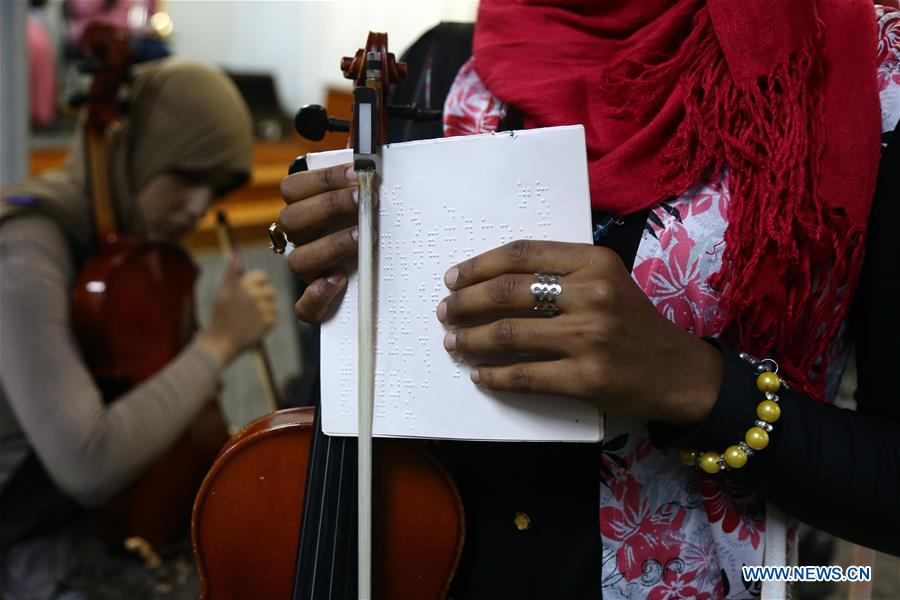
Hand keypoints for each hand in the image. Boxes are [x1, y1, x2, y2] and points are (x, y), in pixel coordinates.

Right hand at [197, 259, 277, 365]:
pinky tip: (252, 327)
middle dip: (262, 298)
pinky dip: (265, 322)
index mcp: (244, 284)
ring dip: (264, 310)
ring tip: (248, 319)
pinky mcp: (269, 322)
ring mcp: (263, 308)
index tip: (250, 293)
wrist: (221, 341)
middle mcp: (256, 294)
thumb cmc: (220, 315)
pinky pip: (273, 317)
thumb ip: (232, 273)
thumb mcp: (223, 292)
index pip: (262, 276)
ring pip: (272, 305)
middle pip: (270, 291)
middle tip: (248, 309)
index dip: (257, 284)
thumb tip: (236, 255)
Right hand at [279, 163, 358, 322]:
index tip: (357, 173)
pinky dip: (318, 296)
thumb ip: (358, 184)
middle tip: (364, 201)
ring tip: (362, 237)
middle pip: (292, 220)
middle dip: (330, 206)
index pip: (293, 188)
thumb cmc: (368, 229)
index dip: (323, 179)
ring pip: (298, 260)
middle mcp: (299, 240)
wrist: (376, 277)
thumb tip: (370, 164)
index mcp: (303, 212)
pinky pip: (304, 307)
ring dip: (331, 245)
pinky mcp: (316, 302)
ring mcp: (306, 271)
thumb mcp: (362, 205)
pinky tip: (339, 281)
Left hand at [437, 240, 722, 425]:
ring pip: (509, 334)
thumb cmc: (633, 323)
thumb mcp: (606, 281)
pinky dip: (494, 375)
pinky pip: (524, 375)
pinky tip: (480, 374)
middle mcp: (591, 294)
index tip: (454, 278)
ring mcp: (589, 337)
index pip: (522, 254)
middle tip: (446, 311)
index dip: (480, 265)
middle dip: (466, 302)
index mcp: (594, 262)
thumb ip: (560, 273)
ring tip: (453, 342)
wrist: (677, 372)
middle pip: (508, 292)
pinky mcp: (586, 378)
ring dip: (471, 339)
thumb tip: (491, 281)